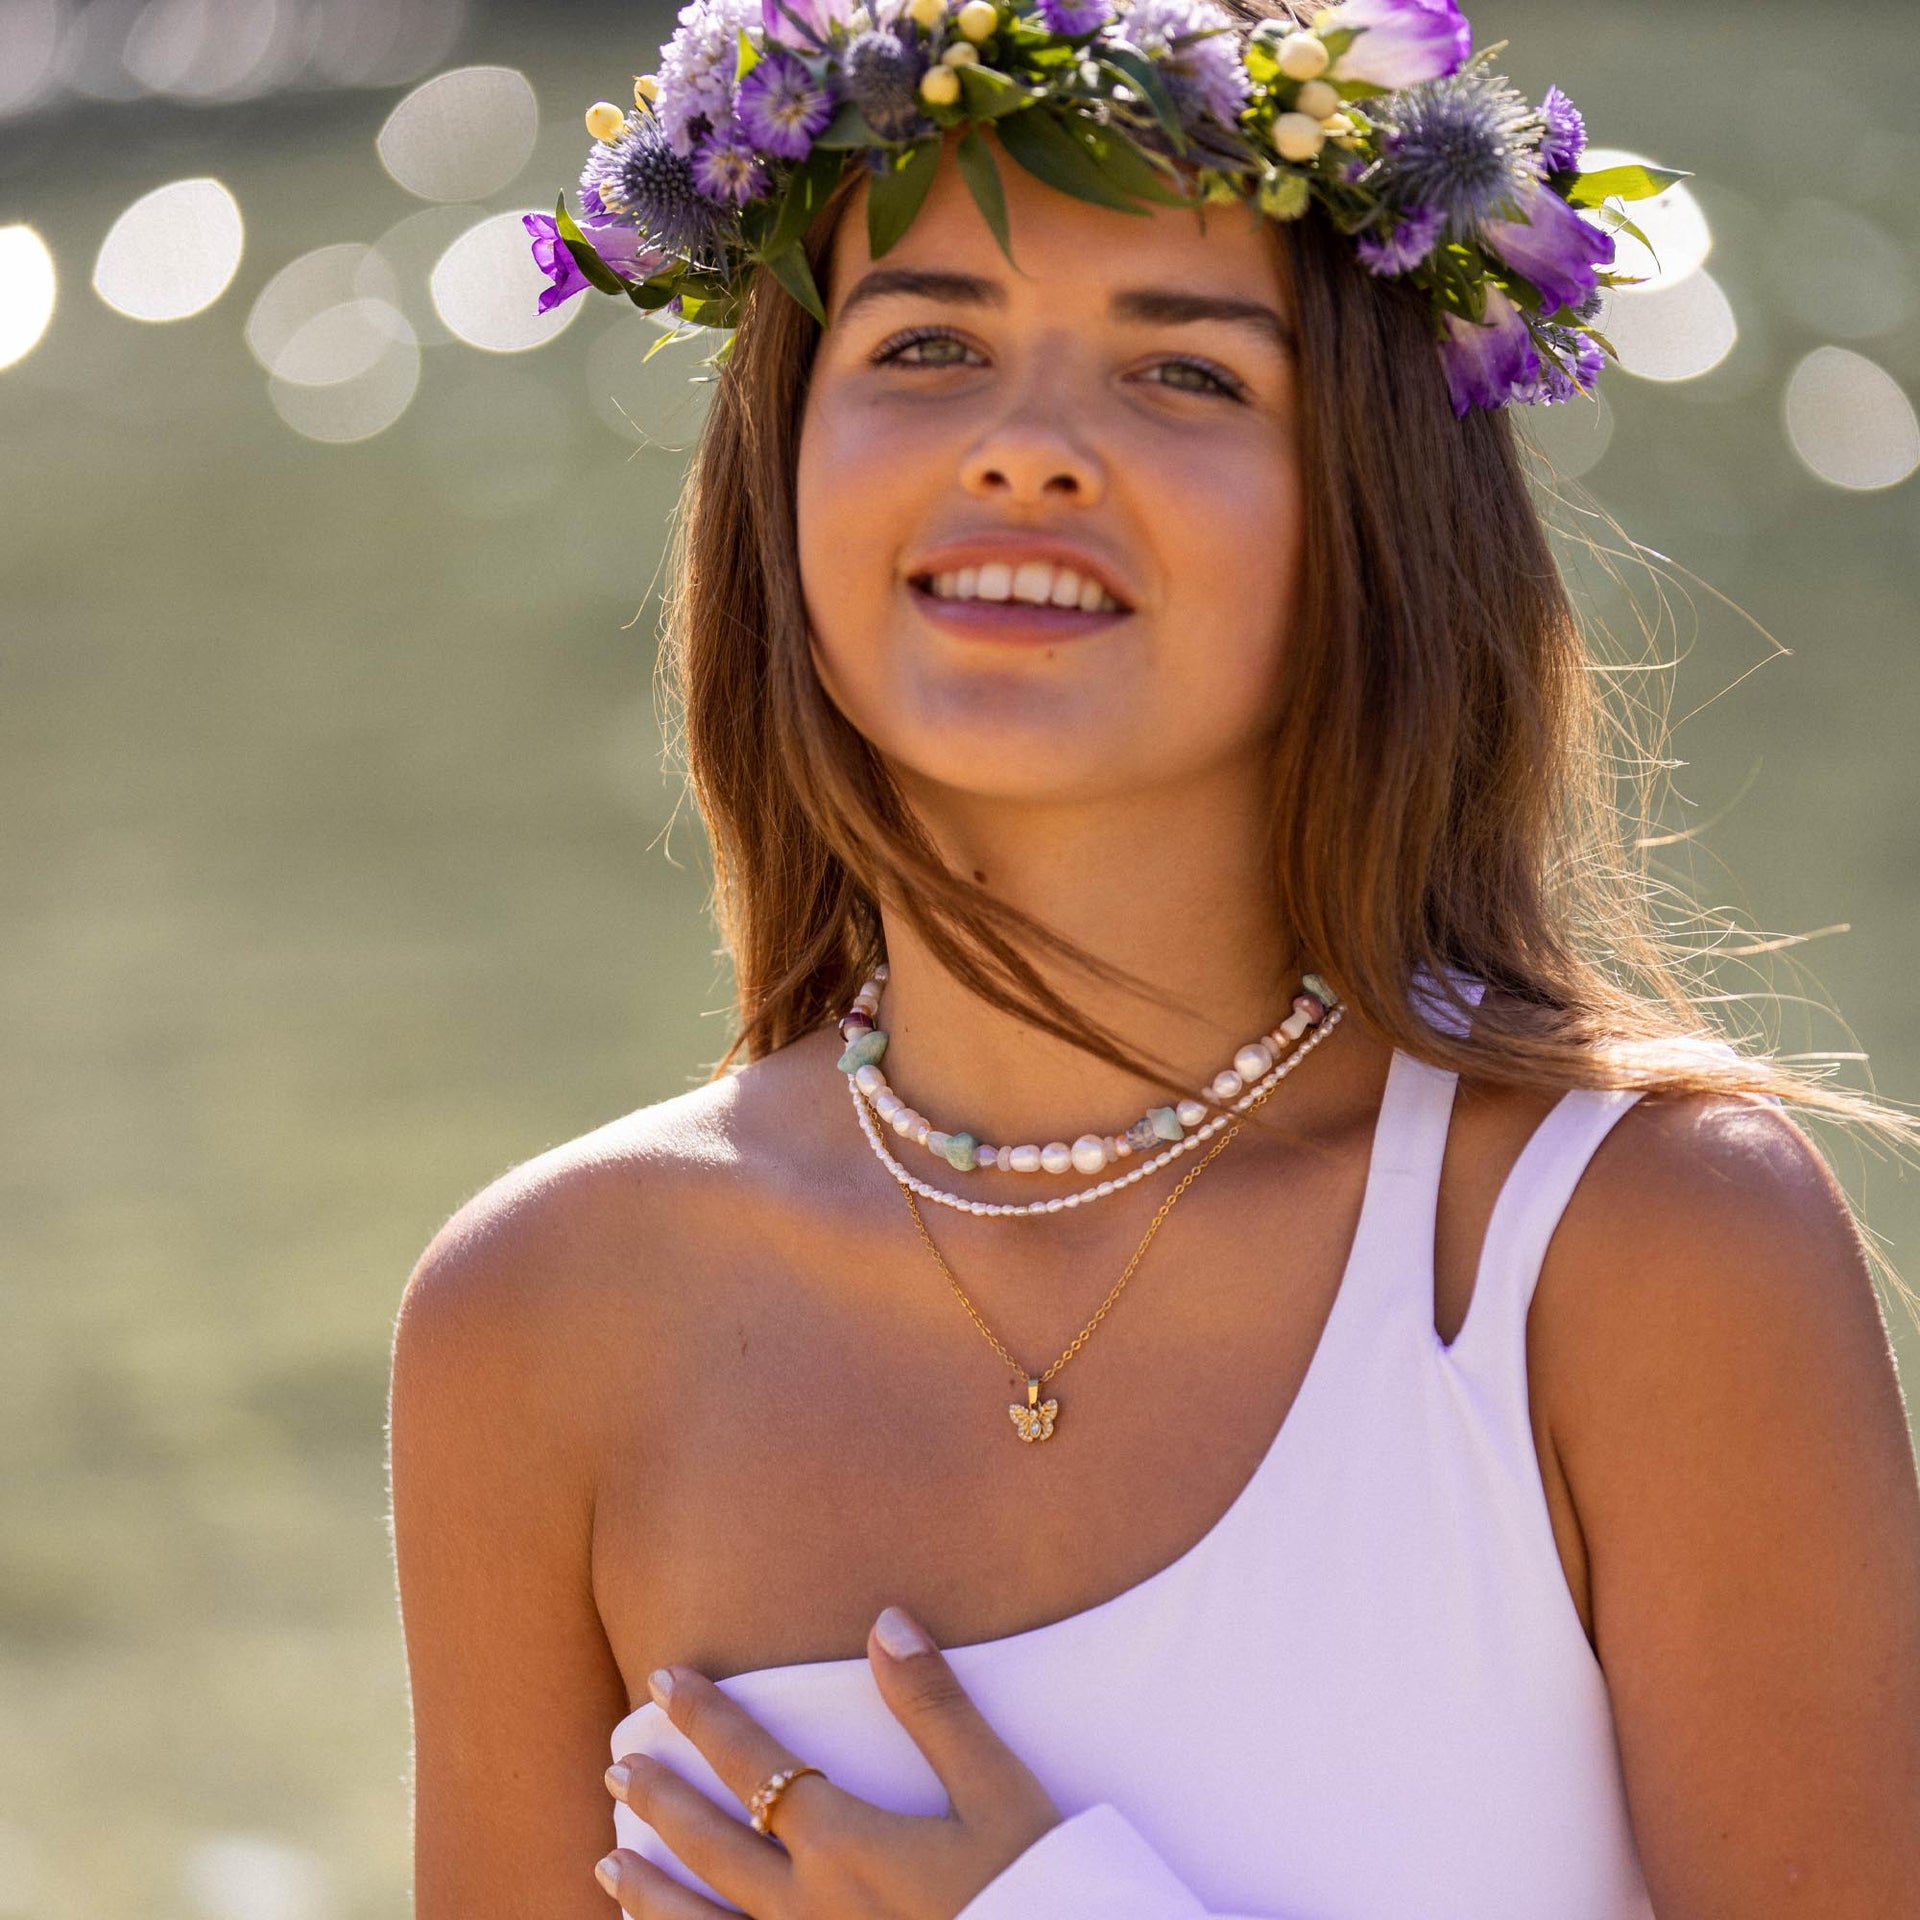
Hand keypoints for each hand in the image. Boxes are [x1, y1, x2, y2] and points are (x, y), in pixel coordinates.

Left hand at [595, 1604, 1062, 1918]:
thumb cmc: (1030, 1888)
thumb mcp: (997, 1793)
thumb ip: (936, 1706)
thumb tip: (885, 1620)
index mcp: (846, 1844)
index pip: (755, 1764)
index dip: (707, 1718)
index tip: (665, 1679)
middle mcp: (807, 1907)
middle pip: (711, 1845)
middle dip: (661, 1798)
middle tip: (617, 1765)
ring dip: (648, 1890)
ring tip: (606, 1860)